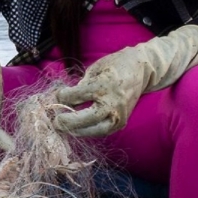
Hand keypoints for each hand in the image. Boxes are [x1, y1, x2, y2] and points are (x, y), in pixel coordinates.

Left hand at [54, 25, 197, 137]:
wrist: (143, 69)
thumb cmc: (116, 65)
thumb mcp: (95, 68)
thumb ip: (81, 84)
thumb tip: (65, 99)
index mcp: (104, 85)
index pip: (76, 96)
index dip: (63, 97)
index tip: (57, 96)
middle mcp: (113, 102)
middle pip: (86, 118)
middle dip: (67, 122)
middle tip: (55, 122)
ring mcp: (119, 114)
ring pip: (95, 130)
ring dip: (77, 131)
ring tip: (65, 129)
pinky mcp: (122, 121)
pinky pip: (103, 131)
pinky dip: (89, 131)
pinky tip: (78, 128)